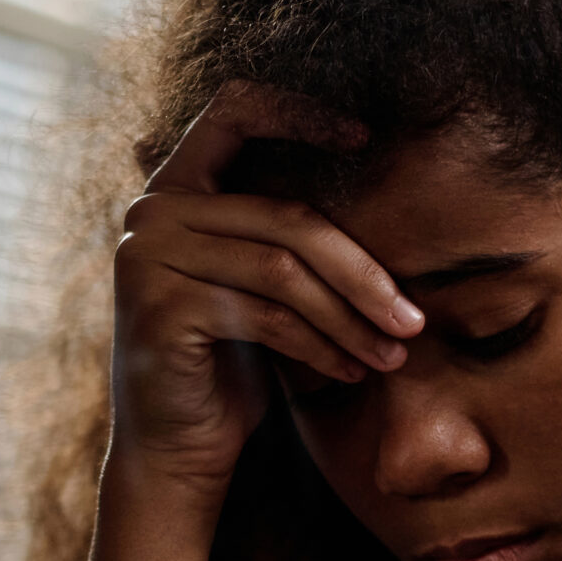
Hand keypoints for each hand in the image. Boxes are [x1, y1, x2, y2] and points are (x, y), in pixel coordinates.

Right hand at [109, 82, 423, 496]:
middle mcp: (152, 212)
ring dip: (351, 317)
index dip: (300, 112)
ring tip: (394, 352)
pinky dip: (322, 346)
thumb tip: (387, 195)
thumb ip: (283, 234)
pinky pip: (267, 316)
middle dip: (362, 271)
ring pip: (284, 269)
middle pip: (286, 216)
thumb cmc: (229, 367)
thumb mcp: (258, 287)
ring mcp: (148, 258)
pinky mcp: (161, 309)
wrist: (174, 451)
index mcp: (175, 188)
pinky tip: (352, 371)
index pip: (234, 109)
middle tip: (413, 318)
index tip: (367, 138)